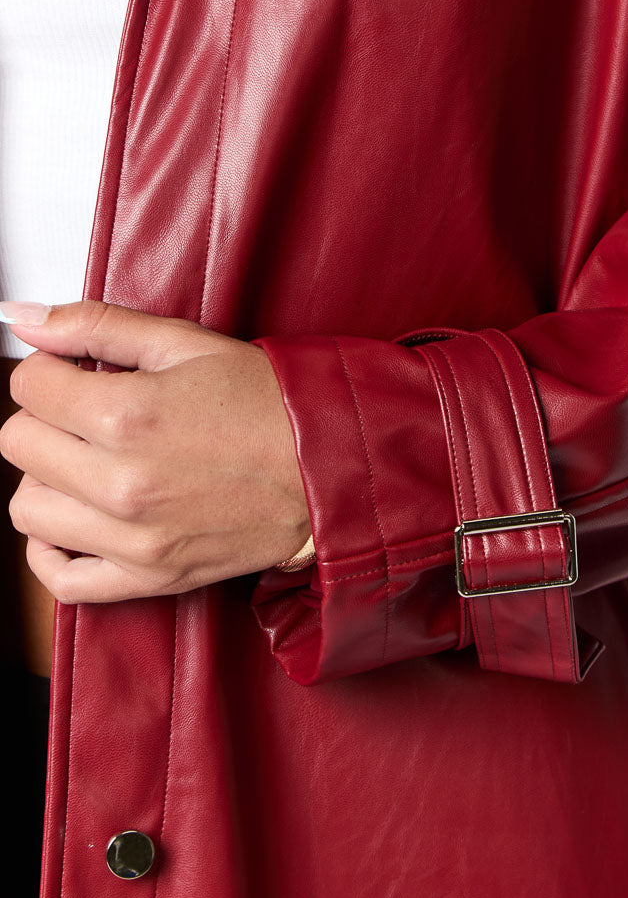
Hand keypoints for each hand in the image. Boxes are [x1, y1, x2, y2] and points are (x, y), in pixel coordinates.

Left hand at [0, 301, 312, 602]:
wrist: (326, 466)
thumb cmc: (266, 405)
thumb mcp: (185, 343)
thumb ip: (96, 325)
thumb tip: (24, 318)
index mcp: (128, 415)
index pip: (28, 385)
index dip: (49, 370)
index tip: (74, 373)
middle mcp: (121, 483)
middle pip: (17, 444)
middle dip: (44, 417)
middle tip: (84, 411)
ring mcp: (133, 538)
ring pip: (27, 509)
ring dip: (47, 478)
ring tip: (86, 461)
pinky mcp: (149, 576)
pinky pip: (61, 579)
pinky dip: (51, 551)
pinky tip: (74, 520)